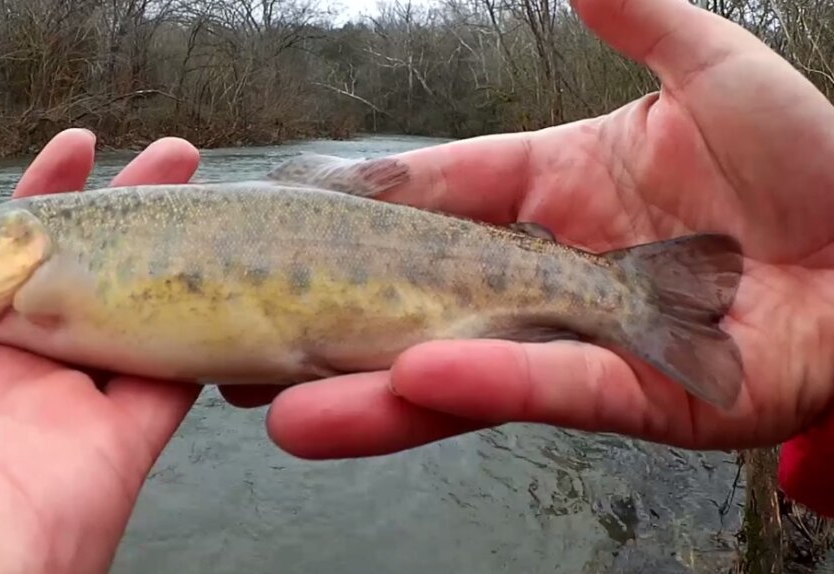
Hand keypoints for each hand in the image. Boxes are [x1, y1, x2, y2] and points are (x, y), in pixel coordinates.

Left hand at [0, 129, 202, 572]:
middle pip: (84, 270)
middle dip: (128, 209)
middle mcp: (6, 368)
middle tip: (173, 159)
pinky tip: (224, 282)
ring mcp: (63, 407)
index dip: (44, 194)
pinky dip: (201, 336)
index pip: (3, 249)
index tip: (79, 146)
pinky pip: (170, 381)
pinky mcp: (112, 448)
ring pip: (136, 314)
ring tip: (211, 200)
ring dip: (176, 258)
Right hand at [221, 0, 833, 457]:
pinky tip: (414, 380)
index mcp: (557, 194)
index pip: (438, 197)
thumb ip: (640, 20)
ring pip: (460, 369)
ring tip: (284, 410)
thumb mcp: (714, 71)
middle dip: (335, 326)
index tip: (292, 216)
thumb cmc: (818, 159)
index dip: (366, 208)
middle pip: (421, 299)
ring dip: (372, 392)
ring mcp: (583, 344)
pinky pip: (547, 388)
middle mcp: (551, 276)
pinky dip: (486, 384)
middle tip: (247, 346)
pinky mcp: (634, 401)